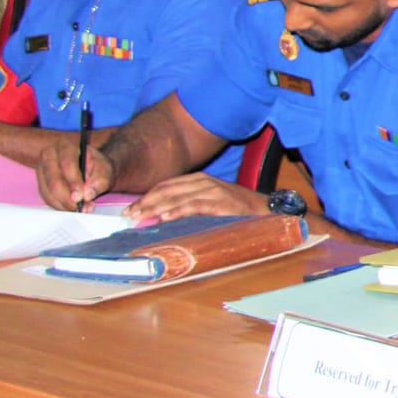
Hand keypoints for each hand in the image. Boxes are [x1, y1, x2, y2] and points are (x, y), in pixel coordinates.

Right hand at [35, 139, 111, 212]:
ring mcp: (41, 168)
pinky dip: (59, 205)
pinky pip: (46, 197)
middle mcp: (49, 155)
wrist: (91, 167)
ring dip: (63, 204)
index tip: (81, 196)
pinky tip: (71, 207)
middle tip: (79, 206)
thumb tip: (87, 194)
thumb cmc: (97, 166)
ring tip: (80, 208)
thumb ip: (99, 181)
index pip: (67, 164)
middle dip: (67, 198)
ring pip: (48, 191)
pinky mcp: (40, 181)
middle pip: (54, 180)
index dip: (73, 182)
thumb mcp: (105, 171)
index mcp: (66, 146)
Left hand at [125, 173, 268, 224]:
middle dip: (146, 202)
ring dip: (156, 208)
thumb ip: (190, 204)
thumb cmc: (238, 210)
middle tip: (130, 214)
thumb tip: (162, 216)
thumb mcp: (212, 202)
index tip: (132, 208)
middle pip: (167, 190)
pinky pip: (193, 206)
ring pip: (177, 197)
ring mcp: (212, 191)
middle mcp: (204, 182)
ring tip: (140, 217)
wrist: (267, 210)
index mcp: (200, 180)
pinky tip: (164, 218)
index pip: (166, 185)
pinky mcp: (220, 202)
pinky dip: (177, 211)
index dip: (147, 196)